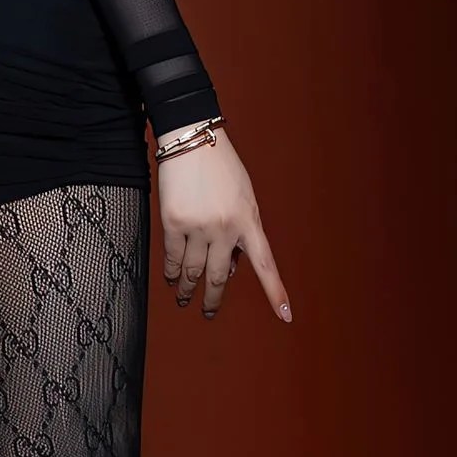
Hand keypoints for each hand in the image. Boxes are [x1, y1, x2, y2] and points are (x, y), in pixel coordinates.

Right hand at [154, 127, 291, 322]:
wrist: (192, 141)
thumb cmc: (221, 167)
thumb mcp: (244, 198)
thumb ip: (242, 232)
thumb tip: (232, 265)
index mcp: (249, 221)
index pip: (265, 265)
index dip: (276, 292)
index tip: (286, 315)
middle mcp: (226, 229)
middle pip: (220, 278)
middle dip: (213, 300)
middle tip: (208, 312)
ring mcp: (199, 227)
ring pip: (192, 271)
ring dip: (187, 289)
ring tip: (184, 297)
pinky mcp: (174, 223)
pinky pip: (172, 258)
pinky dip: (171, 272)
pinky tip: (171, 278)